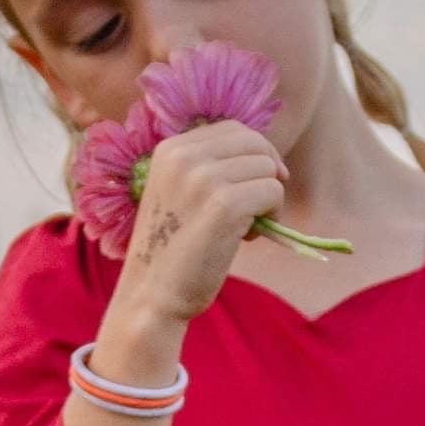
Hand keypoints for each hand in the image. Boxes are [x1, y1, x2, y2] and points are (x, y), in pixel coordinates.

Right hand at [104, 120, 286, 339]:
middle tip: (257, 209)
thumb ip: (206, 168)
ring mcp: (203, 179)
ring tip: (246, 228)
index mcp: (170, 149)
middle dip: (267, 174)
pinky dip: (273, 216)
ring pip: (267, 169)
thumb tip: (263, 155)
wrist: (151, 295)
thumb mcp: (177, 192)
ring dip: (269, 199)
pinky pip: (273, 193)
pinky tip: (247, 238)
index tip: (256, 184)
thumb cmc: (170, 250)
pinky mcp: (224, 205)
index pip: (233, 129)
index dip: (255, 154)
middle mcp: (184, 156)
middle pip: (255, 144)